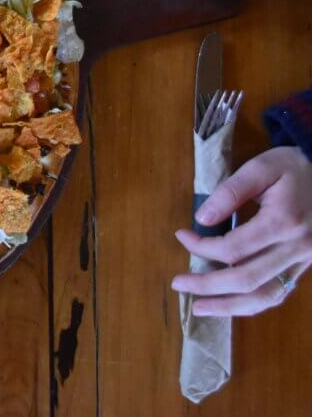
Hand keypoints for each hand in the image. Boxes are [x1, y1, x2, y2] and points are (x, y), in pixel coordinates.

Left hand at [172, 147, 311, 316]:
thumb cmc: (294, 167)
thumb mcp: (261, 167)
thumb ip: (230, 192)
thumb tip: (201, 219)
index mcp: (283, 222)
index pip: (233, 248)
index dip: (201, 247)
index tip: (181, 236)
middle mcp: (296, 248)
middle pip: (246, 279)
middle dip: (207, 285)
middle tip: (177, 283)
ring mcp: (304, 261)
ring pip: (265, 296)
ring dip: (229, 306)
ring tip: (198, 309)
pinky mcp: (305, 266)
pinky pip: (279, 293)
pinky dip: (252, 303)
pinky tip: (230, 305)